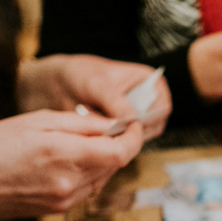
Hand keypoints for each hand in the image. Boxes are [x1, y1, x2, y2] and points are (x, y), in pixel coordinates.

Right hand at [0, 109, 142, 219]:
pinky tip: (66, 161)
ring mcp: (66, 200)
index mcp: (65, 155)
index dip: (132, 137)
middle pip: (114, 164)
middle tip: (100, 127)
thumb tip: (112, 124)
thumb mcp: (37, 121)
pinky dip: (87, 173)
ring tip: (76, 143)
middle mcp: (71, 183)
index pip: (120, 152)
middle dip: (115, 144)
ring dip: (100, 160)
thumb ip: (80, 124)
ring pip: (103, 178)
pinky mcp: (59, 210)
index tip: (130, 124)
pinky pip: (87, 189)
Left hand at [18, 55, 170, 140]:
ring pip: (137, 138)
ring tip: (95, 126)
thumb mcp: (97, 84)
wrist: (59, 85)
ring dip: (118, 138)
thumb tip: (132, 120)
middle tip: (107, 128)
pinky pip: (123, 145)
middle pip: (151, 127)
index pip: (161, 108)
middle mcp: (147, 103)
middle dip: (130, 131)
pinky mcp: (122, 133)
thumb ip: (115, 101)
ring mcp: (135, 120)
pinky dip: (109, 143)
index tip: (127, 124)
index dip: (147, 119)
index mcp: (150, 82)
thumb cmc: (81, 75)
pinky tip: (94, 134)